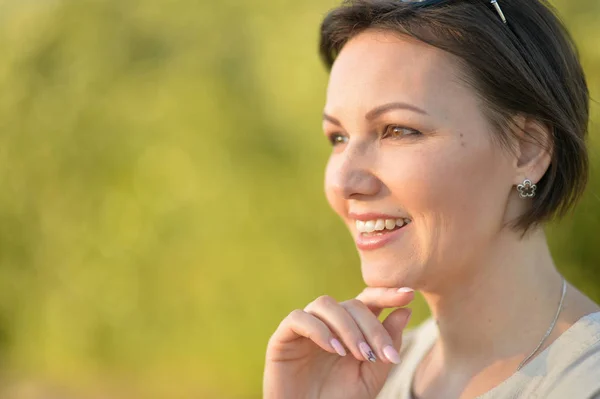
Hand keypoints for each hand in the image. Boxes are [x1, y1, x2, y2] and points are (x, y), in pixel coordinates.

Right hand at [263, 287, 413, 398]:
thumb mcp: (371, 376)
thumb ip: (387, 345)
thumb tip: (405, 311)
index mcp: (349, 328)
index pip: (367, 300)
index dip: (386, 293)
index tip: (408, 294)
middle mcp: (327, 322)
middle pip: (352, 304)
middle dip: (372, 327)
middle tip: (382, 355)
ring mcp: (304, 327)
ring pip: (326, 304)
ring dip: (348, 327)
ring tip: (359, 355)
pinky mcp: (283, 337)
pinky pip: (299, 318)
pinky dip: (320, 330)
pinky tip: (335, 350)